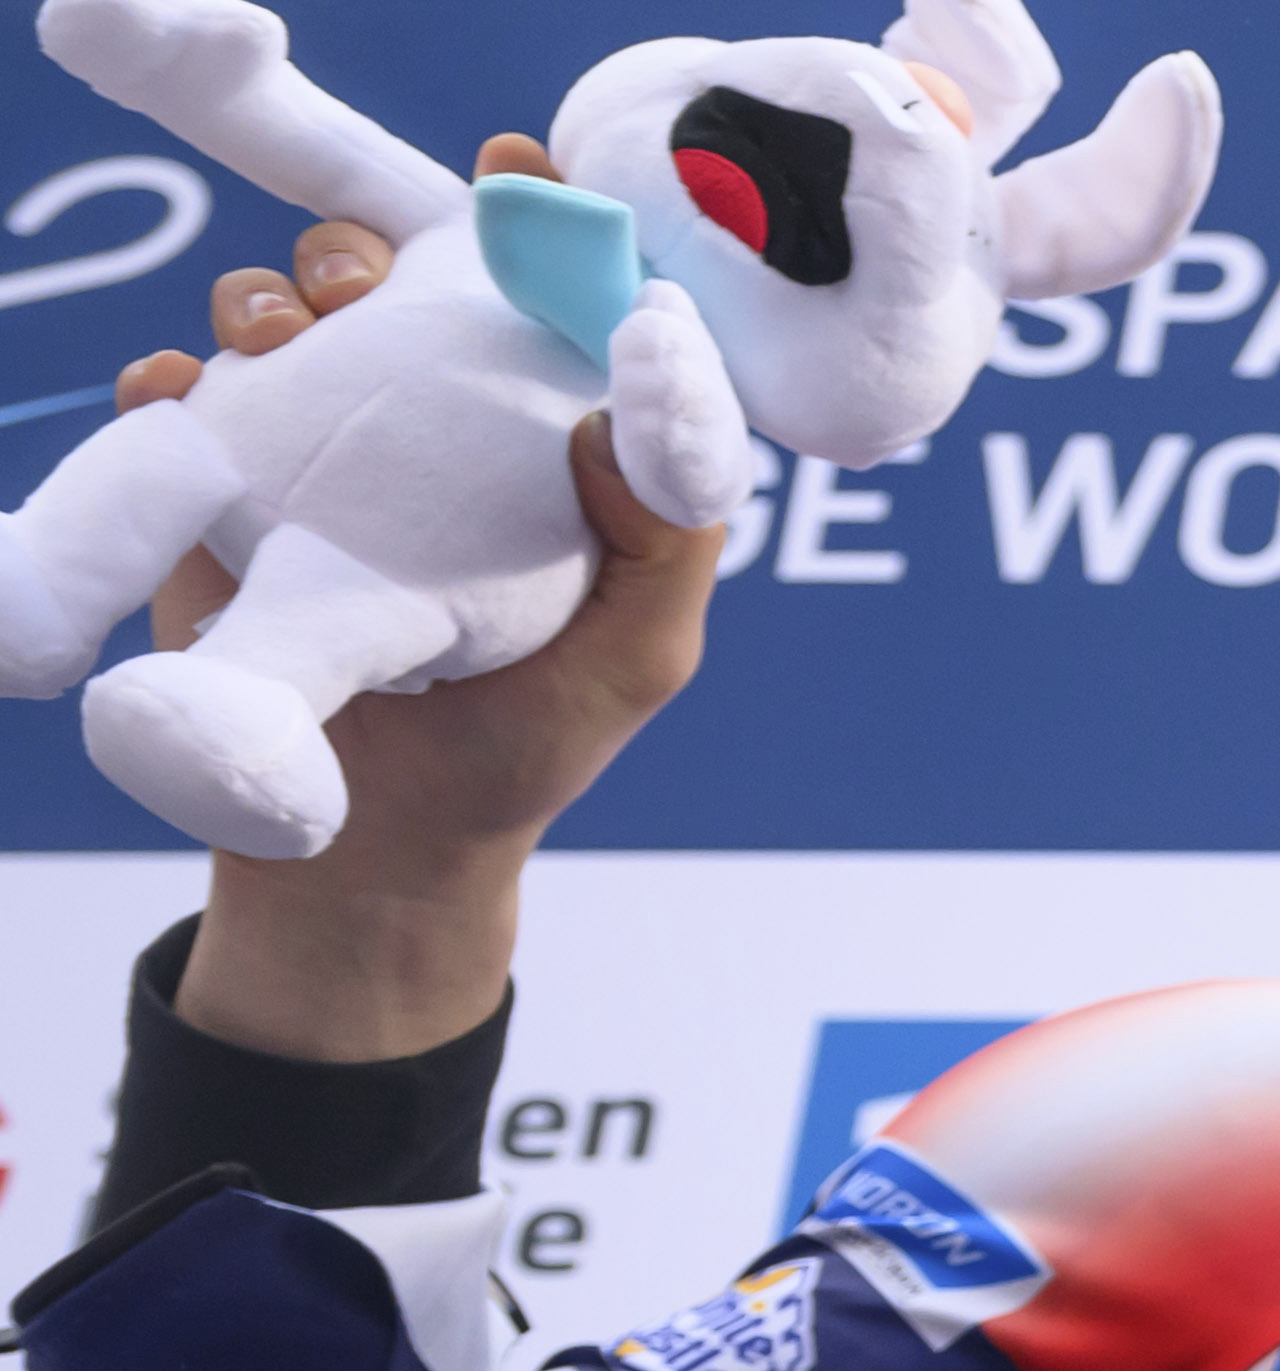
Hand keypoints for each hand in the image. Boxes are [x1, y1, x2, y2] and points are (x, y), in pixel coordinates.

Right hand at [124, 137, 729, 1065]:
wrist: (386, 848)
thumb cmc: (533, 744)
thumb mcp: (638, 652)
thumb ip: (668, 541)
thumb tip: (628, 414)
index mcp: (531, 435)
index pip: (529, 297)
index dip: (525, 223)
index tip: (514, 175)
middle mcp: (424, 421)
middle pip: (380, 273)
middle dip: (364, 248)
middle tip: (359, 279)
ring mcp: (319, 452)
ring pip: (274, 316)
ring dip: (269, 299)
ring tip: (279, 333)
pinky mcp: (223, 495)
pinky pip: (175, 400)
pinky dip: (174, 379)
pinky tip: (189, 390)